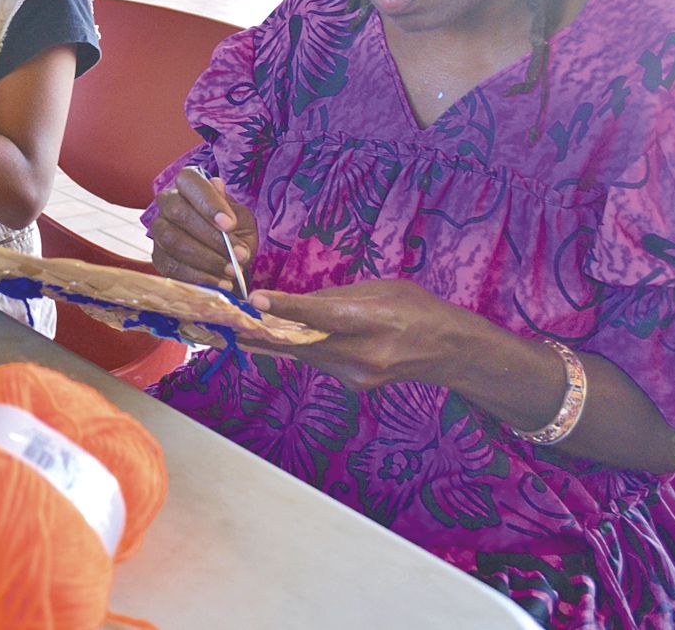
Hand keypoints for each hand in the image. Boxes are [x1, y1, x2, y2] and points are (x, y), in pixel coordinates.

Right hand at [148, 167, 256, 287]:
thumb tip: (222, 199)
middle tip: (237, 256)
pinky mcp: (158, 255)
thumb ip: (234, 214)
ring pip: (173, 241)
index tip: (229, 225)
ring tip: (231, 271)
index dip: (208, 202)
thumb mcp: (242, 221)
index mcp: (189, 185)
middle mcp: (168, 202)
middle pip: (178, 212)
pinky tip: (219, 282)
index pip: (189, 181)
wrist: (227, 260)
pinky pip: (171, 265)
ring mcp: (159, 229)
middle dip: (211, 237)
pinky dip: (198, 277)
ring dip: (206, 259)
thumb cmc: (234, 234)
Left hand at [248, 280, 475, 389]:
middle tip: (227, 324)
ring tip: (240, 329)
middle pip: (304, 343)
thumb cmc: (415, 309)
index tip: (255, 301)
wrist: (447, 351)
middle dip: (263, 333)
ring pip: (306, 355)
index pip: (324, 315)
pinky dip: (300, 349)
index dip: (287, 308)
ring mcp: (359, 375)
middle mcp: (365, 354)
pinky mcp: (354, 385)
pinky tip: (280, 339)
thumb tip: (295, 303)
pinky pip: (318, 362)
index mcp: (376, 320)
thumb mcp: (379, 289)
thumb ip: (335, 297)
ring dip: (274, 342)